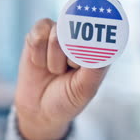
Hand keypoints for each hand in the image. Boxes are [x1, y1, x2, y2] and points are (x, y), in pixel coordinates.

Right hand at [14, 18, 107, 139]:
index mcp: (98, 48)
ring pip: (56, 36)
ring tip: (56, 70)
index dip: (94, 39)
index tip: (87, 55)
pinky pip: (38, 37)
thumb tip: (101, 46)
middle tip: (70, 69)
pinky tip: (41, 64)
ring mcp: (60, 33)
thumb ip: (95, 66)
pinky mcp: (40, 34)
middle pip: (77, 30)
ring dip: (54, 59)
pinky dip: (38, 56)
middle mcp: (80, 37)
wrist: (39, 109)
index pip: (101, 31)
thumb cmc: (68, 98)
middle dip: (71, 55)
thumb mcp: (86, 88)